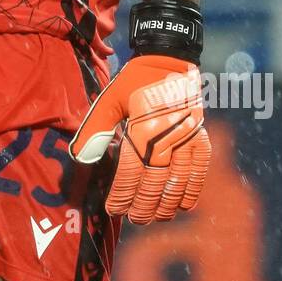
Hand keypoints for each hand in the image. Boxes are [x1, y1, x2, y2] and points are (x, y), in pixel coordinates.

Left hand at [68, 54, 209, 223]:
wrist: (170, 60)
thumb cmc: (134, 81)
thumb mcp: (109, 99)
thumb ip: (95, 129)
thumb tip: (80, 158)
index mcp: (143, 128)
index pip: (132, 171)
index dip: (123, 194)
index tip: (114, 209)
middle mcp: (168, 136)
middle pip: (156, 181)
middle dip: (144, 205)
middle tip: (135, 220)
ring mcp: (188, 138)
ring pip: (179, 180)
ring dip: (167, 203)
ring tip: (155, 217)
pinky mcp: (201, 137)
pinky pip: (199, 170)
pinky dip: (192, 190)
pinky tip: (183, 205)